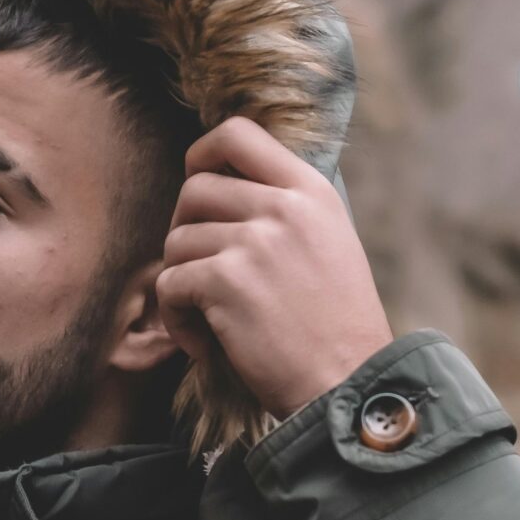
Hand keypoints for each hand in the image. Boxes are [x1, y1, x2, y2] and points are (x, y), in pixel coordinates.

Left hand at [156, 117, 394, 418]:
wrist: (349, 385)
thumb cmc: (336, 327)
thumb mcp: (330, 244)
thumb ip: (287, 209)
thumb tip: (224, 188)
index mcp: (311, 191)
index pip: (238, 134)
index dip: (202, 154)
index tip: (198, 186)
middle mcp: (283, 207)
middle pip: (195, 189)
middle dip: (185, 231)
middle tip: (201, 272)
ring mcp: (254, 242)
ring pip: (177, 241)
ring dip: (183, 284)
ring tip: (212, 320)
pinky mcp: (227, 282)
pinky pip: (170, 284)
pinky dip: (178, 320)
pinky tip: (206, 343)